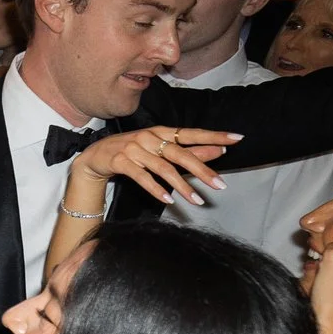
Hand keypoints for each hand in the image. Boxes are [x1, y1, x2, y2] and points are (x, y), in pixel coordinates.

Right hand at [74, 125, 238, 208]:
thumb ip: (190, 151)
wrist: (96, 156)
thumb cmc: (133, 152)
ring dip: (182, 186)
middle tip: (220, 185)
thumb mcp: (161, 149)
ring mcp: (134, 149)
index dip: (214, 136)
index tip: (236, 139)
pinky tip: (168, 200)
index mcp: (162, 132)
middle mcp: (150, 138)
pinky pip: (141, 177)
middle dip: (202, 170)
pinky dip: (155, 189)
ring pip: (163, 168)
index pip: (192, 133)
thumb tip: (219, 150)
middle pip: (180, 153)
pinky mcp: (121, 161)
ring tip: (197, 201)